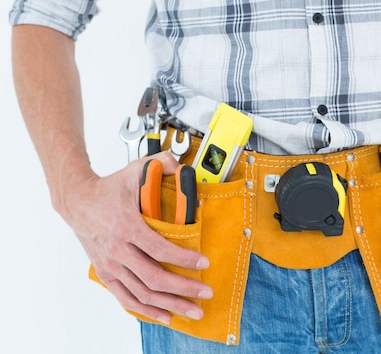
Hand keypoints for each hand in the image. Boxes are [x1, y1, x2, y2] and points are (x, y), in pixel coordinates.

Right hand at [57, 152, 212, 324]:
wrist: (76, 200)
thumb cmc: (108, 188)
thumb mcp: (134, 171)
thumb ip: (160, 164)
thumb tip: (182, 163)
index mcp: (126, 226)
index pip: (159, 249)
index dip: (183, 259)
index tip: (203, 263)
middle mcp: (117, 249)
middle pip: (154, 277)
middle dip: (183, 288)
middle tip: (206, 292)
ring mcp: (110, 264)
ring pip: (143, 292)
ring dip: (170, 304)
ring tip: (193, 310)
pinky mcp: (106, 273)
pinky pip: (126, 298)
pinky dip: (147, 310)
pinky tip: (165, 316)